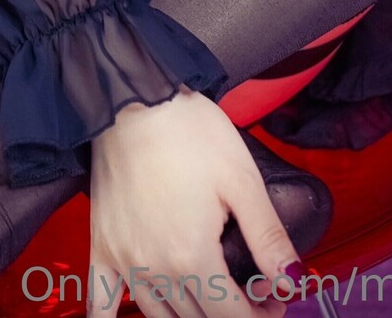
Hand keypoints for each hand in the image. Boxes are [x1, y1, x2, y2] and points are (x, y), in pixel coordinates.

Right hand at [87, 88, 300, 317]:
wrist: (134, 96)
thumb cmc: (188, 130)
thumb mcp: (242, 179)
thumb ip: (268, 237)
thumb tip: (292, 280)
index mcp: (193, 256)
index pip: (231, 316)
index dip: (260, 315)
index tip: (275, 300)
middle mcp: (156, 268)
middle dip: (232, 314)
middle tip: (252, 294)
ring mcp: (124, 260)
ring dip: (190, 317)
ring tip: (210, 296)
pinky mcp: (101, 244)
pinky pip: (100, 300)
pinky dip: (109, 317)